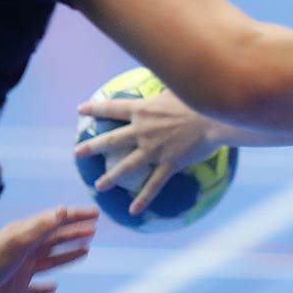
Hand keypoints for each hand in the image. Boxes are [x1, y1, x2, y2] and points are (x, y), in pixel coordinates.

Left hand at [0, 204, 98, 292]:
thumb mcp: (18, 241)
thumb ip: (41, 226)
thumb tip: (63, 209)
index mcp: (25, 235)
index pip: (55, 221)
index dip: (75, 216)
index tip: (94, 213)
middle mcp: (25, 250)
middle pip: (55, 239)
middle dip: (74, 233)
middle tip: (93, 229)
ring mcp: (22, 270)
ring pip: (50, 260)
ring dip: (67, 254)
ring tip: (85, 250)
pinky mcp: (18, 290)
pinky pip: (35, 288)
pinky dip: (45, 288)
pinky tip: (54, 288)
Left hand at [74, 86, 221, 215]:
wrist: (215, 117)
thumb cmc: (198, 99)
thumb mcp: (175, 89)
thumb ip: (162, 91)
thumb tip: (161, 81)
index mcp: (143, 110)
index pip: (112, 108)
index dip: (95, 108)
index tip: (80, 110)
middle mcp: (143, 130)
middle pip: (112, 139)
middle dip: (93, 146)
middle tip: (77, 152)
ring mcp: (154, 149)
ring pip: (127, 166)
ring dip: (111, 177)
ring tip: (98, 185)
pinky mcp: (169, 163)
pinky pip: (153, 184)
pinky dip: (143, 198)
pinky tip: (133, 211)